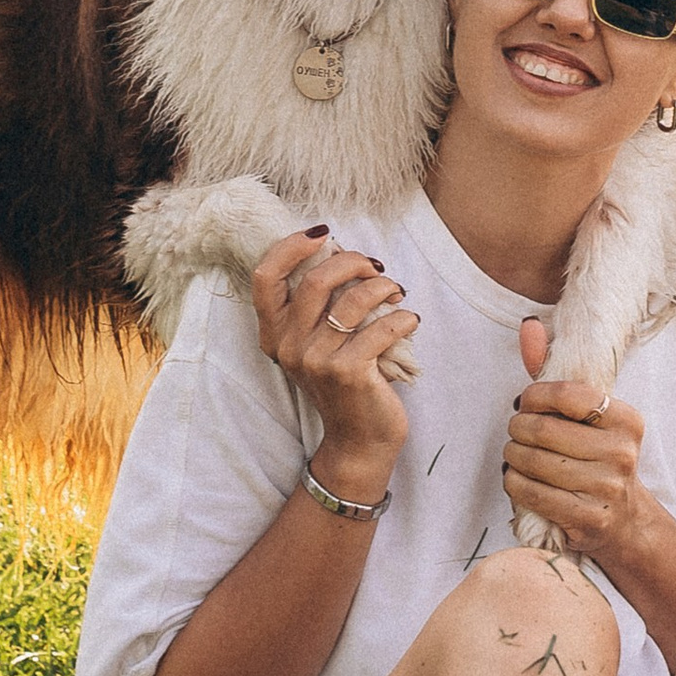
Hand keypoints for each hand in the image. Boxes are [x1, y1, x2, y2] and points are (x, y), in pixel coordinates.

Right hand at [248, 227, 417, 498]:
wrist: (358, 442)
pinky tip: (411, 320)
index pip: (265, 278)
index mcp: (274, 335)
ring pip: (352, 300)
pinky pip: (381, 327)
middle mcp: (289, 347)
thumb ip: (317, 308)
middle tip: (374, 266)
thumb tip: (341, 254)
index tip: (323, 234)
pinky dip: (403, 317)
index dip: (291, 247)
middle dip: (351, 261)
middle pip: (314, 280)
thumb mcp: (315, 346)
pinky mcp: (348, 373)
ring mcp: (316, 361)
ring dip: (382, 286)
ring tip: (396, 291)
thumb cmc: (343, 383)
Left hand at [502, 314, 652, 571]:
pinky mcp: (589, 518)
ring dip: (512, 456)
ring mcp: (607, 488)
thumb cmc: (596, 457)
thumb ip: (555, 371)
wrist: (624, 520)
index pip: (568, 394)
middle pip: (544, 430)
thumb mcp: (585, 415)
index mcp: (626, 419)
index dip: (535, 396)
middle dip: (518, 428)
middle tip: (516, 431)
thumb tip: (529, 326)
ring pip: (534, 462)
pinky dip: (514, 482)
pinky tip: (517, 477)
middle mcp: (622, 452)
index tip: (525, 403)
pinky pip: (532, 493)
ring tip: (514, 454)